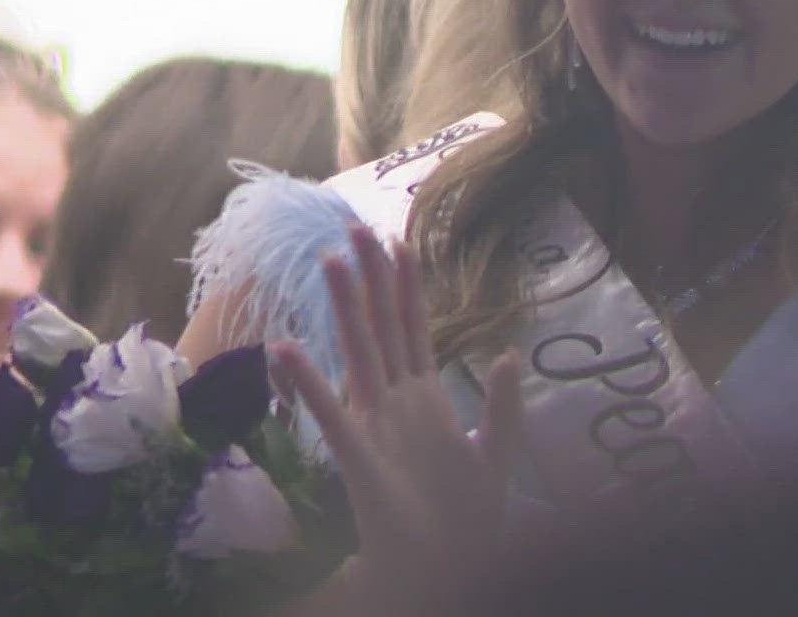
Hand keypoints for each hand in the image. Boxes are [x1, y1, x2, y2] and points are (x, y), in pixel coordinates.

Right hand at [270, 226, 521, 616]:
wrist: (448, 571)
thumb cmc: (465, 520)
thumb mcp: (496, 454)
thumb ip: (503, 405)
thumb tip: (509, 353)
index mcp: (425, 400)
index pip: (414, 329)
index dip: (408, 287)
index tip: (400, 241)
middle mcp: (395, 403)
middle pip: (382, 328)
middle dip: (371, 278)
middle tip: (354, 227)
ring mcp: (375, 426)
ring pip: (358, 353)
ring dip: (345, 308)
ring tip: (330, 261)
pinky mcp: (360, 458)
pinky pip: (331, 413)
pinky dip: (310, 381)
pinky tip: (288, 347)